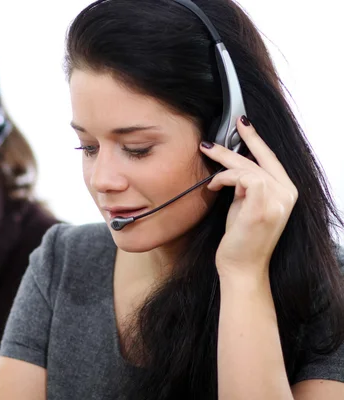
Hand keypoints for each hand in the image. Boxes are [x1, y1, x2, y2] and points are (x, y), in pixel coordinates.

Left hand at [200, 116, 297, 280]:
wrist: (242, 268)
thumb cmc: (241, 238)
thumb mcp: (246, 206)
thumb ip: (246, 186)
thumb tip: (235, 167)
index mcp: (286, 192)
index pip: (271, 159)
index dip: (256, 139)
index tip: (242, 123)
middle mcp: (287, 193)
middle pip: (259, 158)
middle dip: (235, 144)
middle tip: (211, 141)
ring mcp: (278, 199)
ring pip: (247, 167)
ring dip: (223, 168)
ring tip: (210, 181)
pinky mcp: (262, 205)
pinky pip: (241, 177)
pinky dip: (223, 179)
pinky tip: (213, 188)